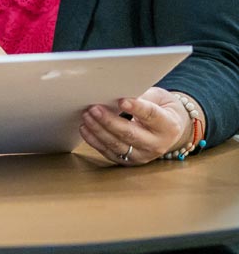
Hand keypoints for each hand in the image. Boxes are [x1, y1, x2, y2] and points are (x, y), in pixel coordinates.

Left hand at [79, 87, 197, 165]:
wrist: (169, 129)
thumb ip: (141, 96)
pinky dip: (95, 141)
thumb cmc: (161, 108)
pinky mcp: (129, 161)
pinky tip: (85, 128)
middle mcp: (157, 144)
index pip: (151, 116)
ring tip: (86, 116)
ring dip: (98, 130)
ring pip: (117, 145)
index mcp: (168, 126)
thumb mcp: (158, 97)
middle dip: (109, 121)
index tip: (121, 101)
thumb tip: (116, 92)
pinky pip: (109, 152)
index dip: (136, 108)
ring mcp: (143, 156)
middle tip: (94, 108)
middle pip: (130, 134)